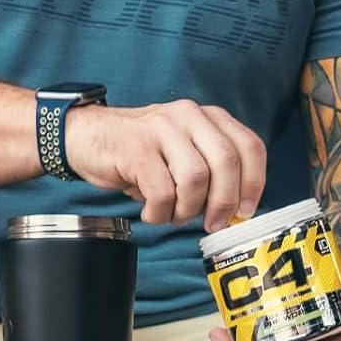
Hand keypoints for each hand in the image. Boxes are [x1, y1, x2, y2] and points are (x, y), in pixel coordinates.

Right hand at [64, 99, 266, 232]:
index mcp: (208, 117)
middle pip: (226, 162)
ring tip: (174, 215)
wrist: (86, 136)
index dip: (254, 182)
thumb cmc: (142, 152)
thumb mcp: (184, 151)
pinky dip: (160, 211)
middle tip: (213, 223)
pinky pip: (162, 191)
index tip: (245, 210)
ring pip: (195, 178)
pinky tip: (151, 211)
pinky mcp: (137, 148)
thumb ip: (212, 171)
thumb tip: (236, 210)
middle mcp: (190, 116)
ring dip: (188, 208)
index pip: (249, 146)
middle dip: (224, 201)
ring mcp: (162, 129)